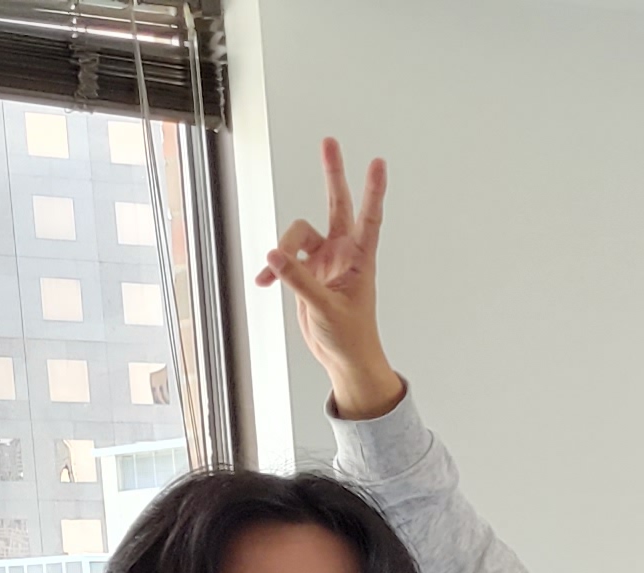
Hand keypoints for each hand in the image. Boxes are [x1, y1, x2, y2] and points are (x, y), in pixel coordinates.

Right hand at [257, 139, 402, 421]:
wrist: (344, 358)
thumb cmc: (350, 335)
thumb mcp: (325, 307)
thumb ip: (299, 280)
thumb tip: (275, 255)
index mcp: (359, 258)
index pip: (369, 217)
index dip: (373, 190)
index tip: (378, 163)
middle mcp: (342, 253)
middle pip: (336, 203)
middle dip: (332, 174)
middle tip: (329, 142)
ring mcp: (324, 260)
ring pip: (297, 235)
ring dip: (282, 253)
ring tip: (270, 276)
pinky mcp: (307, 273)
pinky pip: (284, 260)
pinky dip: (274, 270)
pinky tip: (265, 282)